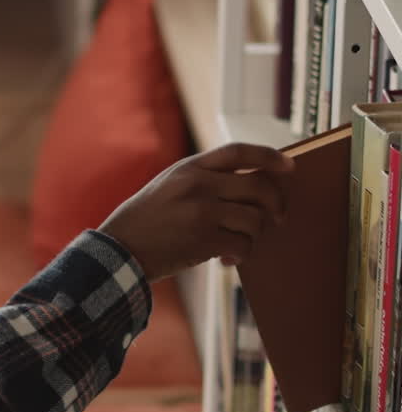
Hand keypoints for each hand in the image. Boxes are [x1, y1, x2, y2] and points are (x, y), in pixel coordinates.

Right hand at [99, 142, 293, 282]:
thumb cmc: (147, 219)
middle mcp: (199, 184)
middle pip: (259, 187)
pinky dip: (241, 255)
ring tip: (239, 243)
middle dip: (276, 204)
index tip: (290, 166)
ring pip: (255, 219)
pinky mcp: (203, 240)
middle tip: (277, 217)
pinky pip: (243, 245)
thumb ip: (203, 178)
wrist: (121, 248)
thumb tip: (250, 185)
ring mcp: (202, 212)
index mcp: (191, 167)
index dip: (270, 157)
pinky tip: (228, 260)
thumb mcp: (171, 184)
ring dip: (254, 235)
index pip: (239, 152)